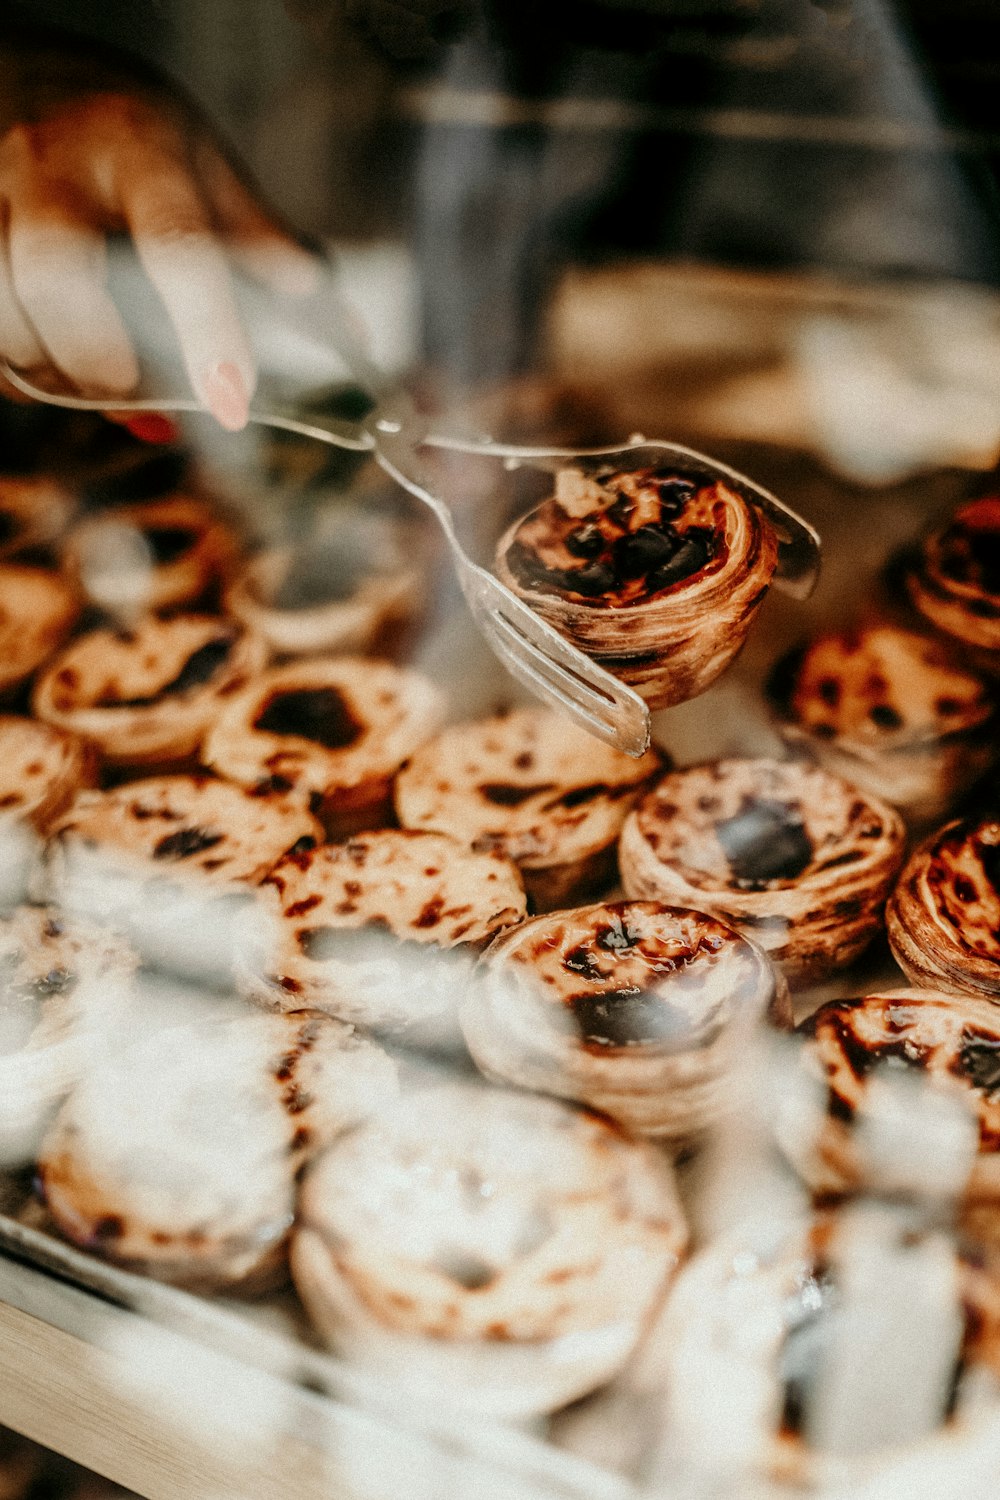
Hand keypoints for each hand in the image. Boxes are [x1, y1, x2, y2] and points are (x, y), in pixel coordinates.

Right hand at [0, 88, 321, 429]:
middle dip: (97, 357)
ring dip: (51, 372)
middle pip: (57, 275)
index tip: (232, 400)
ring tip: (101, 391)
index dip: (207, 332)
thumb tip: (345, 330)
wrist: (41, 76)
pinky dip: (16, 368)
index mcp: (139, 151)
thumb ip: (263, 248)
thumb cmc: (136, 138)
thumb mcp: (207, 171)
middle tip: (136, 395)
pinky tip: (54, 375)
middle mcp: (55, 167)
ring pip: (3, 307)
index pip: (177, 246)